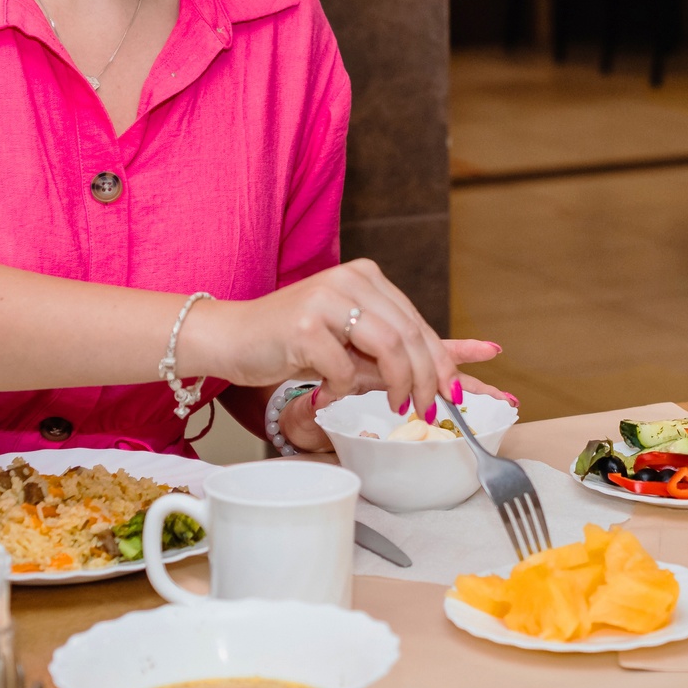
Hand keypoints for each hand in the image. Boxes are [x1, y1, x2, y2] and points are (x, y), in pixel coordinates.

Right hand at [189, 260, 503, 426]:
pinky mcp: (304, 324)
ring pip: (389, 347)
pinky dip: (344, 390)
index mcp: (365, 277)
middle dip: (429, 379)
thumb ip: (390, 353)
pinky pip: (344, 368)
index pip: (418, 322)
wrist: (229, 337)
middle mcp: (350, 279)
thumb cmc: (288, 342)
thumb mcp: (347, 341)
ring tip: (396, 409)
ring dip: (400, 386)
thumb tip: (448, 376)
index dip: (444, 360)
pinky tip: (329, 396)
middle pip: (411, 334)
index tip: (459, 391)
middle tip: (429, 410)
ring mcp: (327, 298)